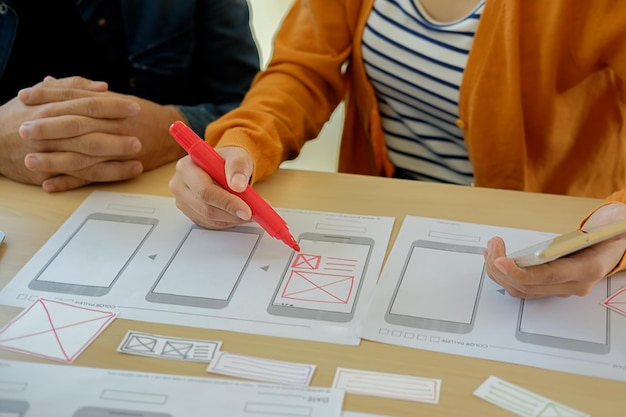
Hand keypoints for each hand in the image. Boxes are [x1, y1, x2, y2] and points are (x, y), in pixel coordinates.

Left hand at [14, 76, 186, 191]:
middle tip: (22, 129)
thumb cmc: (142, 115)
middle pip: (75, 124)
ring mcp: (116, 147)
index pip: (74, 97)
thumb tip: (49, 82)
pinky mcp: (120, 166)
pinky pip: (93, 176)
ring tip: (30, 160)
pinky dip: (70, 181)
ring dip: (54, 158)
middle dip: (47, 127)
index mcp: (108, 105)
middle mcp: (111, 125)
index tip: (25, 96)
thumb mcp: (113, 98)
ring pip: (82, 153)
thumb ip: (81, 91)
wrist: (172, 133)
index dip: (48, 96)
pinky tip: (50, 183)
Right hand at [169, 146, 253, 228]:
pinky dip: (227, 222)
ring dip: (232, 219)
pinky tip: (237, 213)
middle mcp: (180, 184)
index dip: (227, 202)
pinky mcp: (190, 213)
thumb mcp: (237, 156)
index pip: (205, 190)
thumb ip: (238, 167)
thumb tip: (238, 185)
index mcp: (186, 167)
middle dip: (232, 213)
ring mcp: (183, 201)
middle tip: (252, 213)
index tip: (247, 209)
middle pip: (205, 208)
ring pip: (209, 219)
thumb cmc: (227, 161)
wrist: (223, 167)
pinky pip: (210, 224)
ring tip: (249, 211)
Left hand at [484, 203, 625, 297]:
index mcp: (586, 270)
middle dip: (501, 266)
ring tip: (491, 249)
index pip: (547, 277)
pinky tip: (495, 258)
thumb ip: (597, 228)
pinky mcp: (549, 287)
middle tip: (493, 245)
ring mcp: (560, 289)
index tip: (500, 261)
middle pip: (527, 285)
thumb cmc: (607, 237)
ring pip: (520, 289)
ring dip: (499, 271)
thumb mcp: (607, 229)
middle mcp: (572, 285)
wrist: (612, 247)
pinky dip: (504, 274)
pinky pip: (521, 287)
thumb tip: (605, 222)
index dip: (519, 272)